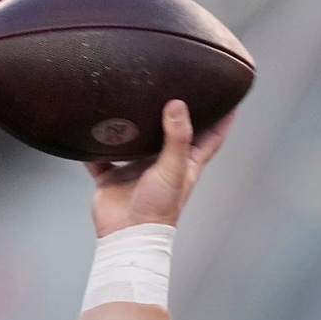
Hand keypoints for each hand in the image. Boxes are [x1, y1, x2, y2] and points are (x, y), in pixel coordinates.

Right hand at [87, 100, 232, 236]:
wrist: (127, 234)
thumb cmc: (157, 211)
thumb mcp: (173, 170)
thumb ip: (177, 138)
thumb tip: (178, 105)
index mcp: (186, 165)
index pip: (210, 138)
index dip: (222, 119)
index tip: (229, 97)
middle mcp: (162, 164)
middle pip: (172, 132)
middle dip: (176, 112)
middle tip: (178, 85)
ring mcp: (137, 169)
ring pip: (136, 139)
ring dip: (134, 123)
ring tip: (131, 95)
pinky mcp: (113, 176)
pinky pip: (102, 155)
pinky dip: (96, 144)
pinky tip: (91, 125)